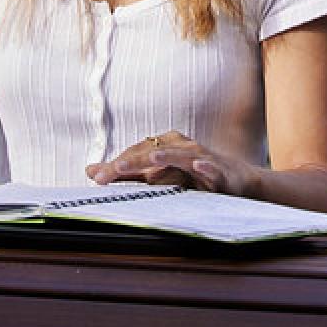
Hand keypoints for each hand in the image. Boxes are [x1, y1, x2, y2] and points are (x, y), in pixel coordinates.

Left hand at [88, 130, 258, 197]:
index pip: (136, 153)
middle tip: (112, 171)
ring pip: (180, 156)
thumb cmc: (193, 176)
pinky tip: (198, 167)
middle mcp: (181, 147)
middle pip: (153, 151)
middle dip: (132, 162)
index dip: (117, 164)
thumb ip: (126, 174)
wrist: (236, 180)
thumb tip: (91, 171)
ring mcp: (201, 157)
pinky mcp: (220, 171)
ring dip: (166, 156)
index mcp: (165, 146)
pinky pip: (212, 168)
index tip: (96, 177)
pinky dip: (205, 167)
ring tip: (150, 159)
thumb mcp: (157, 176)